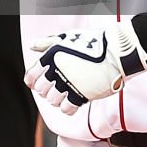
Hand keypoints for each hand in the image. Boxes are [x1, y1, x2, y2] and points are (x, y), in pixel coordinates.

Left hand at [24, 23, 146, 114]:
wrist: (115, 52)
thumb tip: (32, 45)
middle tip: (54, 88)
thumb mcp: (66, 38)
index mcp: (51, 56)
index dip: (32, 81)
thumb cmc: (92, 43)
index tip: (34, 84)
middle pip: (41, 89)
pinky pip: (66, 108)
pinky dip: (67, 107)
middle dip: (46, 90)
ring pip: (52, 100)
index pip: (32, 75)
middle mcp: (57, 70)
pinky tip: (72, 102)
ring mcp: (69, 83)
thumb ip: (47, 43)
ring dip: (56, 99)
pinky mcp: (81, 94)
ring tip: (64, 94)